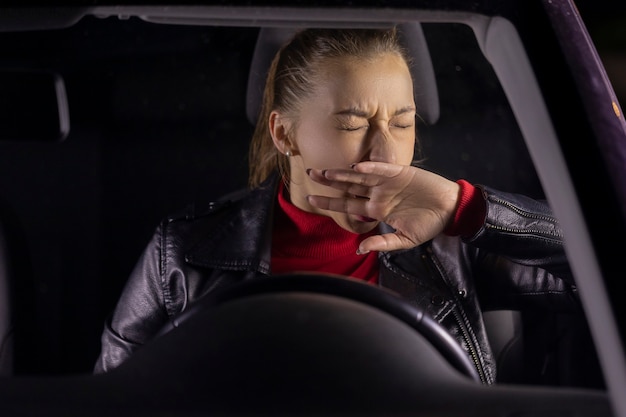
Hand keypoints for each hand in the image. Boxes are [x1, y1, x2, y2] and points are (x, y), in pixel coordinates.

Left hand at [306, 162, 459, 252]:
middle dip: (329, 181)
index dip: (330, 201)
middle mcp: (378, 194)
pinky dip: (371, 167)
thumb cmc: (428, 225)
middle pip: (348, 186)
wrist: (450, 211)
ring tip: (326, 171)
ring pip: (361, 176)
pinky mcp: (401, 173)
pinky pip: (382, 169)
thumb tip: (359, 249)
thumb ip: (382, 243)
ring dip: (344, 174)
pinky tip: (356, 166)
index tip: (311, 199)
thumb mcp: (404, 240)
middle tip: (310, 174)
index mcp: (377, 209)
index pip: (348, 204)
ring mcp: (388, 183)